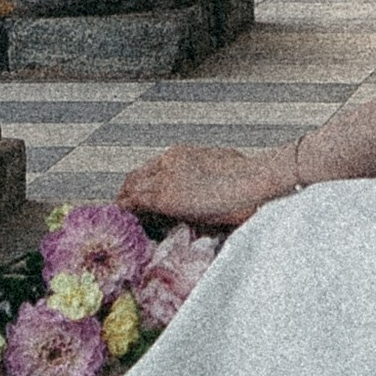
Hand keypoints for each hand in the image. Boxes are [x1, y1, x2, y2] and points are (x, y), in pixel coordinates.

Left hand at [117, 143, 296, 227]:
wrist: (253, 181)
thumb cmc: (248, 176)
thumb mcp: (222, 166)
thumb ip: (207, 172)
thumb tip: (209, 184)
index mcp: (181, 153)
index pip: (151, 168)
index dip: (143, 183)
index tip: (141, 195)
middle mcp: (168, 161)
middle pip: (137, 177)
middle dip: (129, 192)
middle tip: (126, 209)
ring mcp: (165, 178)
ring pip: (132, 189)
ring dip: (126, 202)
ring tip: (122, 218)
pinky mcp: (165, 197)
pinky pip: (135, 204)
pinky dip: (127, 212)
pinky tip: (124, 222)